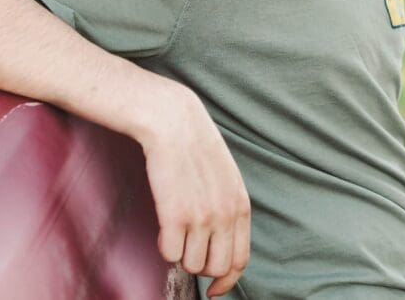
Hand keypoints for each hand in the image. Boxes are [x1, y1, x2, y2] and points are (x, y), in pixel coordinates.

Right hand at [139, 83, 250, 297]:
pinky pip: (170, 253)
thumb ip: (228, 208)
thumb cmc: (194, 146)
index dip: (225, 280)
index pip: (240, 261)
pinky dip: (165, 246)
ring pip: (191, 265)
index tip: (213, 289)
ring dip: (181, 253)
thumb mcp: (225, 176)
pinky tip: (164, 224)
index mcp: (241, 205)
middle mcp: (225, 214)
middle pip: (216, 268)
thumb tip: (221, 243)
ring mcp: (201, 217)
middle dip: (201, 267)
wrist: (171, 121)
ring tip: (175, 228)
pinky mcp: (175, 215)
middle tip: (188, 249)